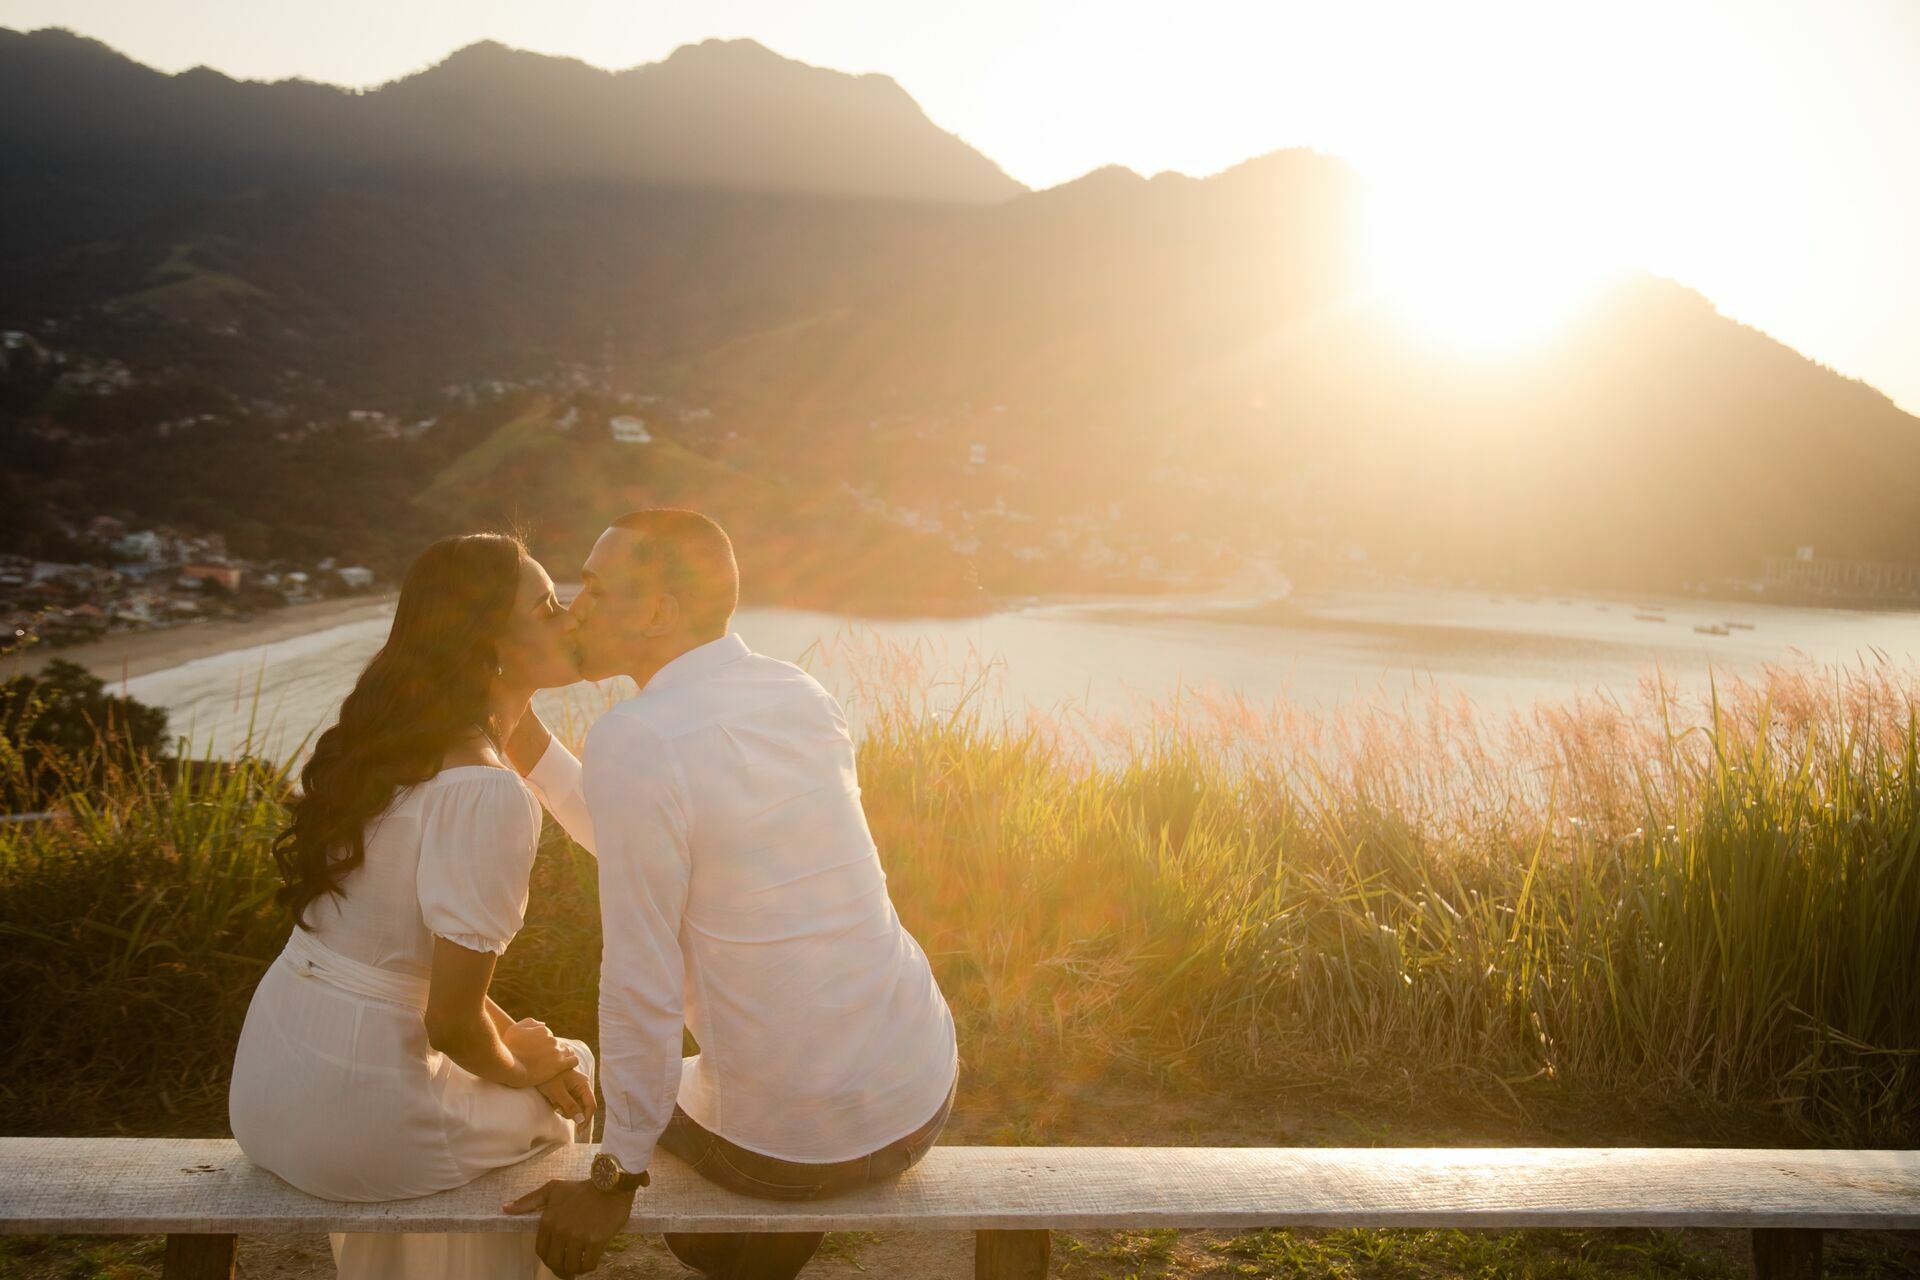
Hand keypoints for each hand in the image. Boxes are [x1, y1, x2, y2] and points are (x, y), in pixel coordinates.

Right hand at [502, 1017, 576, 1086]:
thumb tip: (543, 1024)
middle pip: (557, 1044)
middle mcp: (552, 1039)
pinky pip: (574, 1061)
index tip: (535, 1052)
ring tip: (553, 1064)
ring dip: (562, 1056)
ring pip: (567, 1051)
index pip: (548, 1036)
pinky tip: (565, 1067)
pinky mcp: (560, 1065)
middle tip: (542, 1060)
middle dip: (551, 1050)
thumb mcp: (515, 1029)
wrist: (510, 1067)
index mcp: (543, 1030)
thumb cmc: (509, 1048)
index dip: (542, 1044)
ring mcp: (557, 1052)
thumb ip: (530, 1023)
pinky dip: (571, 1062)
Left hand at [503, 1177, 634, 1276]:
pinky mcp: (595, 1242)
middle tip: (568, 1271)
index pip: (541, 1251)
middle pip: (555, 1263)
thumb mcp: (552, 1189)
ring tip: (580, 1265)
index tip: (556, 1260)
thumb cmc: (581, 1188)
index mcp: (548, 1222)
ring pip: (571, 1266)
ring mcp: (578, 1237)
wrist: (610, 1184)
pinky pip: (588, 1264)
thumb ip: (528, 1201)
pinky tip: (590, 1261)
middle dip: (560, 1270)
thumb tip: (505, 1208)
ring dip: (575, 1269)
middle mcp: (560, 1232)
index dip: (548, 1259)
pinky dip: (588, 1267)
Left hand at [537, 1066, 594, 1127]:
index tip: (578, 1131)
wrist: (536, 1067)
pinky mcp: (569, 1091)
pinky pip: (569, 1104)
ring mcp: (576, 1089)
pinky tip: (552, 1100)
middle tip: (557, 1108)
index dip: (586, 1119)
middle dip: (571, 1112)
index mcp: (583, 1085)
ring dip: (564, 1109)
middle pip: (583, 1108)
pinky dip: (561, 1105)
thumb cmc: (548, 1078)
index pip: (591, 1106)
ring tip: (553, 1101)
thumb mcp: (557, 1092)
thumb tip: (581, 1120)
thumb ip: (570, 1106)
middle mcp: (582, 1087)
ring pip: (575, 1107)